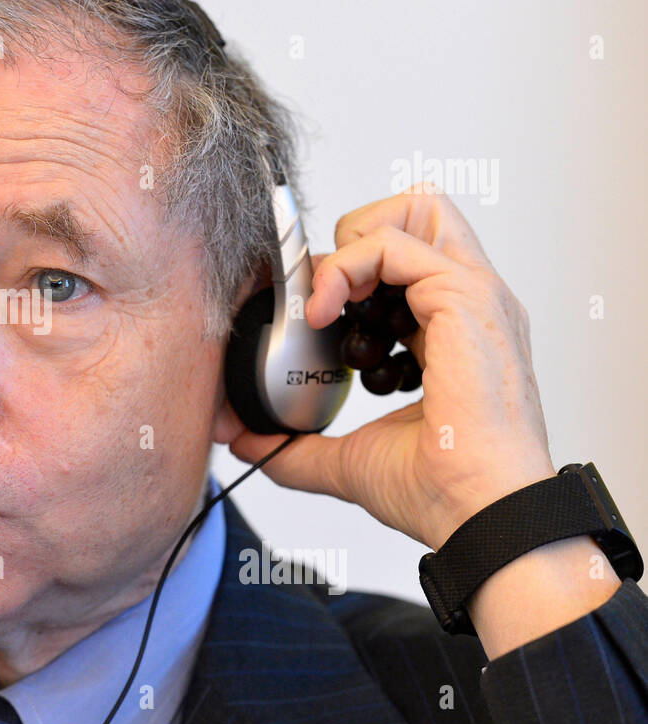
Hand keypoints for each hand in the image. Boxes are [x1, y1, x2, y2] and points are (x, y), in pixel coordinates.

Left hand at [228, 186, 556, 550]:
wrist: (478, 515)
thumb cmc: (440, 491)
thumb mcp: (350, 460)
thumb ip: (298, 447)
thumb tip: (245, 443)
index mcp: (454, 331)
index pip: (404, 265)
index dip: (351, 274)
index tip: (312, 318)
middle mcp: (469, 304)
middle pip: (420, 213)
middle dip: (359, 236)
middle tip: (326, 297)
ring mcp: (474, 296)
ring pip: (415, 208)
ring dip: (352, 244)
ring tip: (324, 303)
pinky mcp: (466, 298)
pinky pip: (394, 244)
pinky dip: (345, 266)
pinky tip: (322, 312)